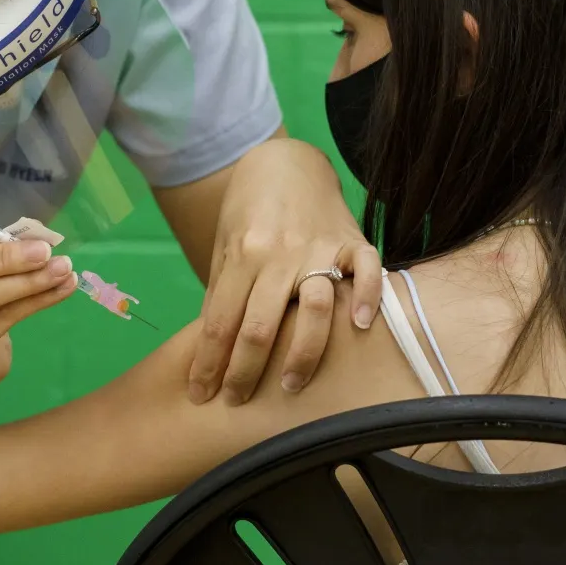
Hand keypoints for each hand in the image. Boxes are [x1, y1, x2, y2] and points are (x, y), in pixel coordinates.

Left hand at [188, 139, 381, 404]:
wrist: (286, 162)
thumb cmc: (250, 212)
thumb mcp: (225, 247)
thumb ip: (223, 293)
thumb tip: (213, 348)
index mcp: (242, 255)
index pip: (220, 321)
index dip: (208, 363)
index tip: (200, 395)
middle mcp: (278, 253)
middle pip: (260, 325)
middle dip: (245, 372)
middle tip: (237, 402)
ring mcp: (318, 247)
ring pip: (312, 307)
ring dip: (300, 354)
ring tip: (290, 387)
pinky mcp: (352, 239)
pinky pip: (365, 269)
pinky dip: (365, 298)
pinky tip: (358, 327)